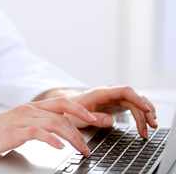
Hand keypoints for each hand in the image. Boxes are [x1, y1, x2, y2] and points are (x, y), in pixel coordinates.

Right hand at [0, 97, 96, 159]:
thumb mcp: (17, 127)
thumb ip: (36, 126)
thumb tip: (57, 133)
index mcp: (30, 108)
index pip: (61, 104)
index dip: (81, 110)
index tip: (96, 120)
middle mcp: (27, 110)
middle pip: (62, 112)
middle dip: (83, 125)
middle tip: (93, 140)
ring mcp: (19, 120)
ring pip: (54, 122)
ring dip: (72, 137)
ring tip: (82, 149)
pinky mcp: (12, 132)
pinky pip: (37, 132)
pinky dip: (51, 139)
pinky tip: (59, 148)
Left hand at [39, 86, 157, 138]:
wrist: (67, 105)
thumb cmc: (71, 109)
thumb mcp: (78, 116)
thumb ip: (95, 118)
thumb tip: (111, 121)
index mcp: (101, 92)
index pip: (123, 91)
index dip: (136, 99)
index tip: (145, 109)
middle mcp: (110, 92)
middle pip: (133, 98)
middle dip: (144, 111)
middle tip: (150, 126)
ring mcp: (114, 97)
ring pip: (135, 102)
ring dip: (145, 114)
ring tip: (151, 127)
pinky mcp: (117, 103)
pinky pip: (133, 106)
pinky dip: (140, 114)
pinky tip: (146, 123)